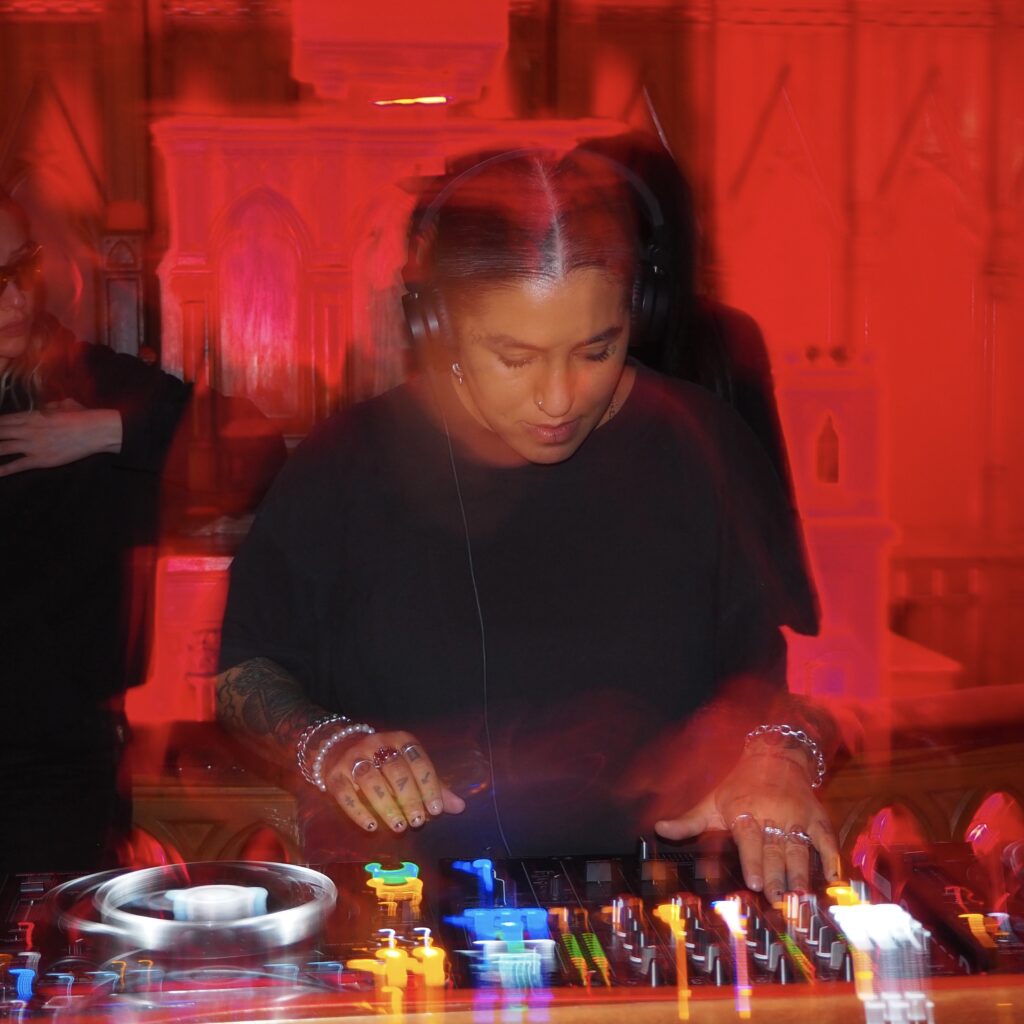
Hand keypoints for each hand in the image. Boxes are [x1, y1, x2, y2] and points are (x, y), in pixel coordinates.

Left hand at [0, 401, 121, 475]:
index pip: (3, 420)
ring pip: (3, 448)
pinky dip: (4, 469)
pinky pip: (18, 465)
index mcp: (32, 415)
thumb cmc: (83, 415)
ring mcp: (33, 445)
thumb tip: (44, 407)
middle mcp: (27, 429)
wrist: (96, 431)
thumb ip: (48, 405)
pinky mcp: (41, 459)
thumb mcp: (63, 404)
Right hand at [322, 730, 464, 834]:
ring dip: (386, 806)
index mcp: (400, 740)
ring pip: (370, 780)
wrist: (339, 749)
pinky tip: (371, 827)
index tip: (436, 809)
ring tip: (399, 827)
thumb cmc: (384, 763)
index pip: (418, 760)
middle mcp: (376, 745)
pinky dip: (358, 811)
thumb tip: (460, 807)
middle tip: (418, 822)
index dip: (428, 784)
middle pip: (395, 770)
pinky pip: (346, 794)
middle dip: (408, 797)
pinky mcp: (335, 775)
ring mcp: (353, 758)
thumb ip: (433, 786)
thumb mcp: (410, 768)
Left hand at [653, 749, 840, 902]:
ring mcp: (797, 817)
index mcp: (746, 811)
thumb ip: (689, 820)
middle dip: (777, 876)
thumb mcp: (713, 800)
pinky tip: (834, 879)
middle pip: (775, 850)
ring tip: (802, 897)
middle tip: (779, 900)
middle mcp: (773, 815)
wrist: (777, 755)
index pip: (750, 838)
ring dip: (802, 874)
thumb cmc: (740, 785)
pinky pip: (826, 839)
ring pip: (800, 849)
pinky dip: (831, 858)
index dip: (753, 861)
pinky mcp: (817, 818)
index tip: (755, 883)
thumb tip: (659, 829)